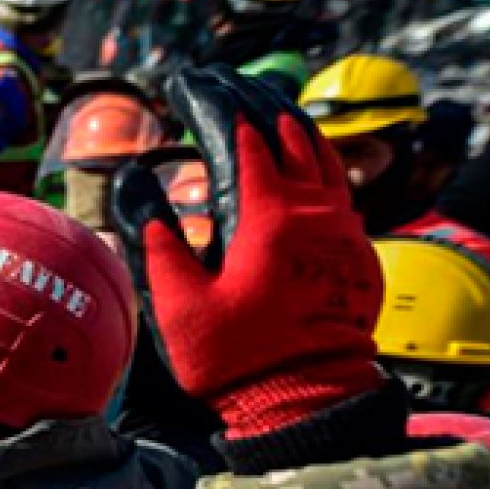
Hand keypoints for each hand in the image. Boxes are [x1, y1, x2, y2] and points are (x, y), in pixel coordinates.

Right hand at [110, 66, 381, 437]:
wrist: (304, 400)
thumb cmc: (236, 358)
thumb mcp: (177, 302)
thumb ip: (155, 238)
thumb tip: (133, 183)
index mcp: (267, 217)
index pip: (243, 141)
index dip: (213, 108)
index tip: (188, 88)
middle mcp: (314, 212)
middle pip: (289, 135)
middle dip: (254, 105)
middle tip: (223, 88)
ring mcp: (343, 231)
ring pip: (324, 157)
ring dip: (293, 129)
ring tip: (266, 113)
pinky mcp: (356, 253)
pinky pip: (341, 188)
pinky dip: (318, 163)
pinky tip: (303, 165)